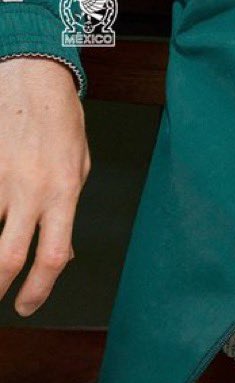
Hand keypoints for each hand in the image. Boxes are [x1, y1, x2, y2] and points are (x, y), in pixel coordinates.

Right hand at [0, 57, 89, 315]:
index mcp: (63, 191)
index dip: (40, 290)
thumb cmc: (59, 117)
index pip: (54, 255)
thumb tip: (62, 250)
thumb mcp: (79, 163)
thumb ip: (68, 207)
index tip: (29, 306)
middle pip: (7, 258)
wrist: (29, 76)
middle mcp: (29, 190)